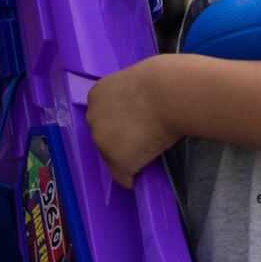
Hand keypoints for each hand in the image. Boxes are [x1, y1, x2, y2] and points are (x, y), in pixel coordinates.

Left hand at [87, 57, 179, 188]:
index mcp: (96, 95)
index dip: (121, 124)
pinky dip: (133, 179)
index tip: (136, 126)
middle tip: (145, 139)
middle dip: (121, 141)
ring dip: (128, 159)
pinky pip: (123, 178)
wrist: (168, 94)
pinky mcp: (117, 160)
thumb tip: (140, 109)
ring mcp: (102, 141)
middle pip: (104, 138)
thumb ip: (129, 98)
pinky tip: (144, 176)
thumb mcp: (136, 84)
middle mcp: (92, 118)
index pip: (104, 117)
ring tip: (149, 154)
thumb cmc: (162, 82)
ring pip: (113, 158)